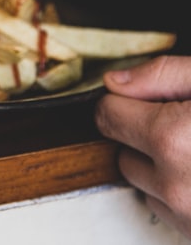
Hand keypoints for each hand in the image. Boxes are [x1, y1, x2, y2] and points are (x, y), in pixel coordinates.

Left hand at [95, 55, 190, 238]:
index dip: (127, 103)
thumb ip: (166, 74)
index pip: (108, 114)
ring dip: (163, 168)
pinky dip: (182, 193)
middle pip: (122, 151)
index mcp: (174, 139)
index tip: (148, 101)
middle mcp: (176, 185)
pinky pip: (170, 210)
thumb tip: (117, 81)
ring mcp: (188, 216)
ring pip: (144, 183)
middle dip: (146, 135)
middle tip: (186, 126)